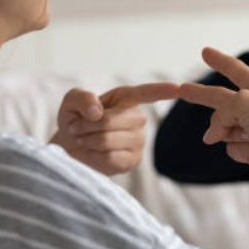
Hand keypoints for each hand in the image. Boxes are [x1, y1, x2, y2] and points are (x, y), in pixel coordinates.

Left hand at [51, 82, 179, 175]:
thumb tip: (97, 112)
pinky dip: (92, 156)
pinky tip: (92, 153)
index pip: (147, 93)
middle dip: (85, 126)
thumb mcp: (71, 102)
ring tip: (83, 139)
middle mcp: (138, 118)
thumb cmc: (75, 119)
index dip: (162, 90)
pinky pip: (109, 159)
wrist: (70, 147)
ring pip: (106, 141)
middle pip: (110, 121)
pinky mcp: (133, 161)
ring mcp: (139, 140)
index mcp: (127, 98)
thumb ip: (82, 98)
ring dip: (86, 141)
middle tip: (75, 128)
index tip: (179, 87)